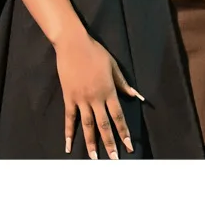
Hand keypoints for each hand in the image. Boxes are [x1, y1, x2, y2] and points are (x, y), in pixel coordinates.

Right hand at [56, 34, 139, 158]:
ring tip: (94, 158)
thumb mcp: (113, 66)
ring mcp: (81, 100)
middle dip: (110, 143)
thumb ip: (123, 84)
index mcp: (109, 91)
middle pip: (104, 125)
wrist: (73, 45)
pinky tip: (68, 146)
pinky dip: (69, 133)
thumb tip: (136, 96)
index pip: (118, 117)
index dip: (124, 132)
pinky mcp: (69, 98)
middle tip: (114, 159)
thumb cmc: (95, 53)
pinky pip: (69, 118)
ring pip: (87, 125)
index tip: (129, 145)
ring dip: (91, 143)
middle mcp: (95, 99)